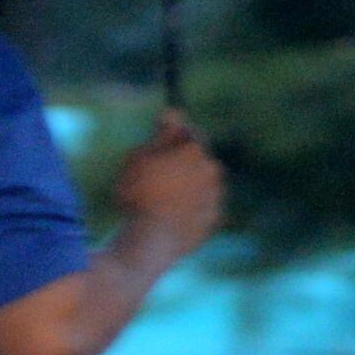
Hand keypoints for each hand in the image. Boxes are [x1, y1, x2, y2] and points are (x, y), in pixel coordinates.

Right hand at [113, 110, 223, 258]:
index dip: (173, 136)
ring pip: (202, 185)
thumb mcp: (139, 158)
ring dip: (189, 186)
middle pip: (198, 160)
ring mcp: (215, 198)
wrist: (152, 241)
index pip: (188, 133)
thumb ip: (161, 135)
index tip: (158, 142)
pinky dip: (191, 209)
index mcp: (196, 151)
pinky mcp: (213, 223)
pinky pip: (202, 209)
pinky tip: (173, 216)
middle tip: (158, 175)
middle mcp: (212, 171)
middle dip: (183, 163)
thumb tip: (173, 112)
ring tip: (164, 199)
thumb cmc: (140, 194)